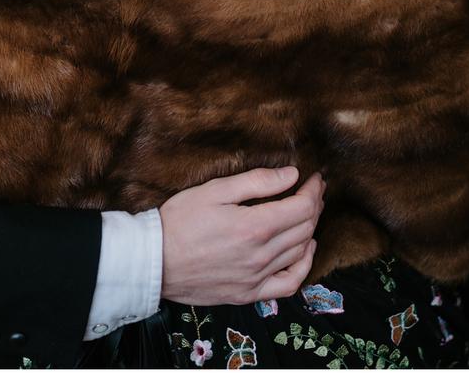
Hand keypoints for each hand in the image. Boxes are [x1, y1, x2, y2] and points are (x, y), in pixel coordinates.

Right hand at [160, 167, 323, 304]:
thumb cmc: (179, 221)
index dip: (314, 190)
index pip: (302, 207)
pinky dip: (303, 266)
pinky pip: (289, 284)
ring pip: (300, 252)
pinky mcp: (248, 293)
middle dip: (314, 205)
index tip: (314, 178)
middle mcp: (261, 255)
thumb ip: (257, 182)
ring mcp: (256, 278)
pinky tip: (304, 251)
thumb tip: (292, 175)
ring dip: (311, 229)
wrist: (154, 261)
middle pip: (305, 228)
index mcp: (254, 227)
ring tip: (308, 214)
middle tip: (313, 191)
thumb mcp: (215, 190)